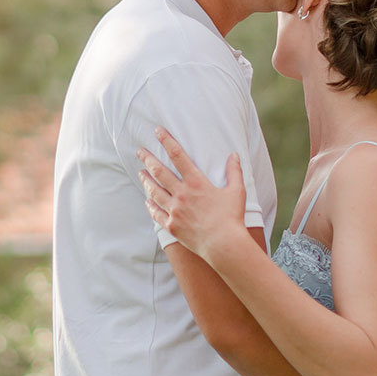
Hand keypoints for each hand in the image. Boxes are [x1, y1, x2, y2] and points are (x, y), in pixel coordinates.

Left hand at [138, 128, 248, 265]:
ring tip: (141, 173)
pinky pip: (156, 213)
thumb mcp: (236, 191)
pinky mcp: (172, 225)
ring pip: (154, 191)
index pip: (177, 155)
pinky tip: (147, 201)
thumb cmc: (232, 217)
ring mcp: (174, 210)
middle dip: (148, 159)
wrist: (223, 244)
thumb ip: (234, 171)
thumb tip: (234, 154)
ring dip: (146, 180)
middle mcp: (182, 194)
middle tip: (140, 151)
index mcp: (196, 182)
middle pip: (159, 171)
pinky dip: (150, 205)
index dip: (166, 140)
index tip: (157, 131)